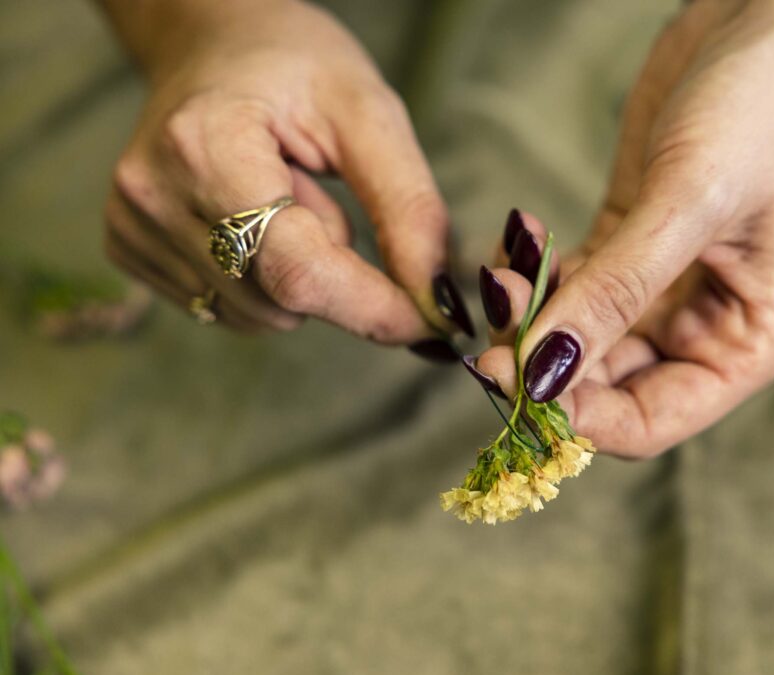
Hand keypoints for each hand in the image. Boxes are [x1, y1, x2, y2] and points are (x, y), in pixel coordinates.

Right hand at [102, 0, 471, 343]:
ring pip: (261, 315)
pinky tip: (255, 218)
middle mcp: (154, 196)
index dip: (371, 307)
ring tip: (285, 197)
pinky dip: (266, 280)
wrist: (214, 43)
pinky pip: (230, 310)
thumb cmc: (295, 65)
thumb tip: (432, 300)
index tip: (427, 319)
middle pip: (282, 300)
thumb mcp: (369, 114)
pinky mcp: (129, 249)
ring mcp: (131, 227)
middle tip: (323, 193)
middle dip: (336, 273)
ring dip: (301, 274)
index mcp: (206, 146)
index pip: (298, 270)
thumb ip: (408, 208)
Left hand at [474, 0, 773, 456]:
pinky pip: (569, 286)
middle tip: (488, 341)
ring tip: (500, 276)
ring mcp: (663, 291)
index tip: (516, 388)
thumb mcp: (688, 205)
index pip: (652, 421)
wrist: (759, 18)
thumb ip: (615, 295)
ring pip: (578, 338)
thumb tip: (543, 375)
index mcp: (747, 344)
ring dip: (532, 319)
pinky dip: (535, 276)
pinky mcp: (627, 248)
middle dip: (544, 365)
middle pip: (606, 386)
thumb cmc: (759, 110)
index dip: (581, 418)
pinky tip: (514, 245)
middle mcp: (705, 330)